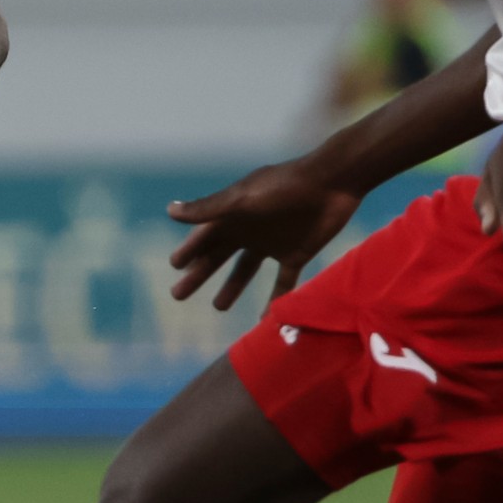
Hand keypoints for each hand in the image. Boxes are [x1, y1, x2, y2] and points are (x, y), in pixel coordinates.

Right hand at [164, 155, 361, 310]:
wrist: (332, 183)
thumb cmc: (284, 188)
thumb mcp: (242, 200)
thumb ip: (208, 209)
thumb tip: (169, 211)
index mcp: (233, 215)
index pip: (203, 237)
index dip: (188, 251)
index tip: (174, 267)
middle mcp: (249, 230)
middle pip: (218, 256)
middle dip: (199, 274)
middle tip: (178, 295)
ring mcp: (273, 243)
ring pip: (246, 270)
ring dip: (232, 287)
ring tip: (219, 307)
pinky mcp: (297, 254)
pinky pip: (282, 282)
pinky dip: (274, 299)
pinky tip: (265, 319)